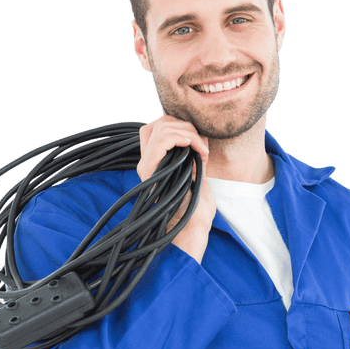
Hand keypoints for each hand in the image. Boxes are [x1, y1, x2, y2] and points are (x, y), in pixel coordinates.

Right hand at [137, 115, 215, 262]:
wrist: (194, 225)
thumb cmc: (197, 204)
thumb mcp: (194, 170)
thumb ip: (190, 151)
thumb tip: (196, 130)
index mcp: (156, 161)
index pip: (158, 127)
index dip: (179, 125)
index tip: (199, 142)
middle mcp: (147, 162)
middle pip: (160, 123)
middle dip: (187, 127)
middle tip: (203, 146)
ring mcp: (147, 166)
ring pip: (162, 128)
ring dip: (189, 134)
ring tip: (202, 151)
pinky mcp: (150, 171)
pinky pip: (163, 140)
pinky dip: (183, 138)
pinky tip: (195, 149)